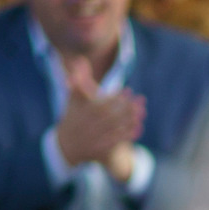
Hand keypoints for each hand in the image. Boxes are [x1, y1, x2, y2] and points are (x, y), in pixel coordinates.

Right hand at [54, 58, 145, 180]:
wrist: (66, 145)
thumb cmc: (73, 116)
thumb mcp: (73, 98)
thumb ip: (78, 79)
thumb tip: (80, 59)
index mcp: (83, 112)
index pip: (102, 103)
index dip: (117, 97)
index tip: (129, 90)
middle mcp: (88, 126)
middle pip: (111, 116)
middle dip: (127, 108)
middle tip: (141, 101)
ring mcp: (94, 138)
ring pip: (115, 129)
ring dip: (130, 121)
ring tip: (142, 113)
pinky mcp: (98, 150)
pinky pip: (116, 142)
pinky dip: (128, 135)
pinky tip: (139, 128)